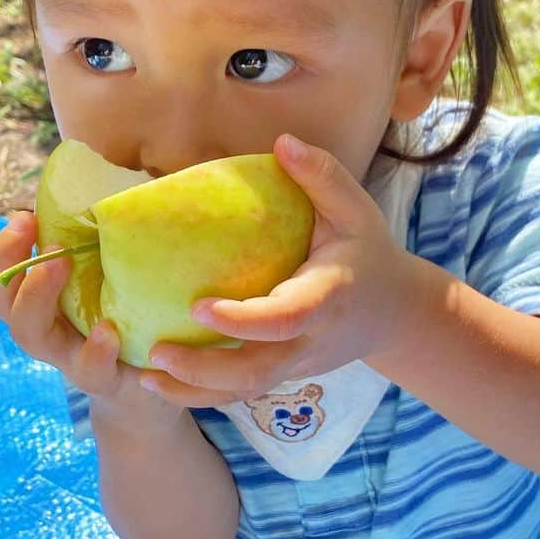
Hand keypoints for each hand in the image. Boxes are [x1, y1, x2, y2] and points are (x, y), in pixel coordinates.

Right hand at [0, 212, 207, 426]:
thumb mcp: (114, 271)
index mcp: (41, 300)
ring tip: (57, 265)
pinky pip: (88, 370)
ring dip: (35, 296)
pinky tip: (108, 331)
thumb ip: (106, 236)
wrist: (156, 383)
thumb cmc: (132, 314)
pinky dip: (94, 351)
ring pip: (28, 333)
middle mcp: (46, 327)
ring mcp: (68, 355)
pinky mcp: (102, 379)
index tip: (23, 217)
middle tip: (30, 227)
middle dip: (6, 260)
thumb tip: (125, 175)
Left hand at [140, 134, 415, 407]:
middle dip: (204, 369)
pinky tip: (162, 384)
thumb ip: (323, 177)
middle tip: (156, 350)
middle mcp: (309, 340)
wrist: (394, 313)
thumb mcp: (357, 211)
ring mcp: (296, 364)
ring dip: (194, 390)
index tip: (198, 305)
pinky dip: (201, 394)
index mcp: (326, 297)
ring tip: (145, 378)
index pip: (284, 319)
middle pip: (257, 372)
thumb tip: (282, 143)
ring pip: (245, 391)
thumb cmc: (368, 254)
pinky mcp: (283, 373)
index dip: (242, 319)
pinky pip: (241, 392)